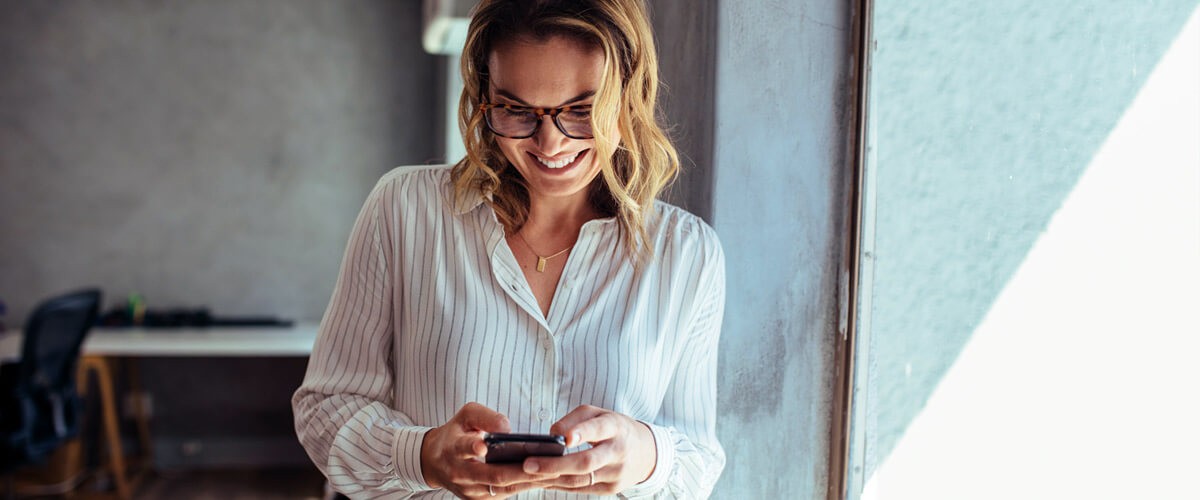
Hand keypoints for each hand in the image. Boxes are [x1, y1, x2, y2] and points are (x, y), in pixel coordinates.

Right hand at [420, 402, 548, 497]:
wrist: (435, 461)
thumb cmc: (456, 433)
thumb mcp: (465, 416)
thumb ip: (484, 416)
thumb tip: (507, 428)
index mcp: (454, 448)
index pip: (463, 448)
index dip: (473, 447)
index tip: (483, 446)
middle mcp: (460, 473)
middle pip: (493, 475)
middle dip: (519, 471)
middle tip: (543, 464)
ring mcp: (470, 491)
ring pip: (503, 488)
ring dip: (528, 481)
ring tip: (552, 471)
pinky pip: (506, 494)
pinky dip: (525, 485)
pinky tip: (544, 478)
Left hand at [523, 405, 657, 495]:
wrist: (645, 452)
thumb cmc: (614, 428)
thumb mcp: (599, 413)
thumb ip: (575, 419)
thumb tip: (553, 433)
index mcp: (616, 427)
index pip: (598, 429)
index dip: (581, 433)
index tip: (563, 439)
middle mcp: (618, 452)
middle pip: (586, 462)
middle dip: (555, 465)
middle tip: (528, 464)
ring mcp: (616, 474)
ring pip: (580, 480)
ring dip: (552, 478)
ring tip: (527, 474)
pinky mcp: (611, 489)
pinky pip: (581, 489)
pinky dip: (560, 485)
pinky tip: (541, 481)